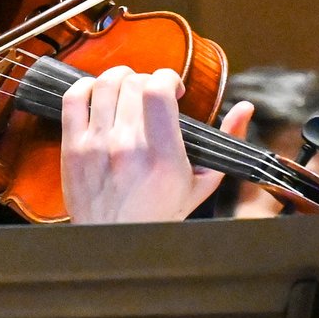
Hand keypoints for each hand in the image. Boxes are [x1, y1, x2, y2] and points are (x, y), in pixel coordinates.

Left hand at [60, 66, 251, 223]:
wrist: (116, 241)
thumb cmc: (159, 212)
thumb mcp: (201, 182)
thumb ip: (224, 140)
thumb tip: (245, 108)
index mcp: (163, 155)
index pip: (157, 91)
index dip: (167, 76)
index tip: (172, 86)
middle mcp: (127, 146)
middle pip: (133, 84)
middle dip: (146, 80)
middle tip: (151, 94)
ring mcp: (96, 145)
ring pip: (103, 85)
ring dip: (119, 78)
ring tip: (127, 89)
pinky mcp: (73, 147)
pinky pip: (72, 99)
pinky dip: (85, 86)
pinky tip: (97, 93)